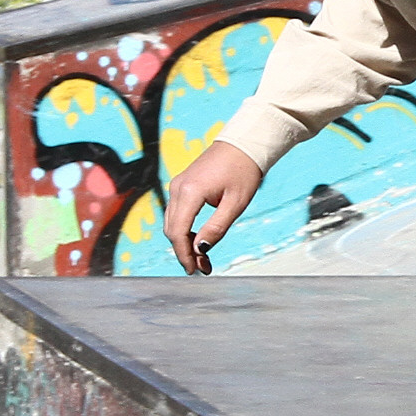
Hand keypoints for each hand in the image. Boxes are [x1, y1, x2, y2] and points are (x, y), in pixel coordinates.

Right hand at [163, 139, 263, 274]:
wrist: (242, 144)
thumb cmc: (244, 171)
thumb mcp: (236, 203)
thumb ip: (216, 228)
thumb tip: (200, 250)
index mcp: (190, 192)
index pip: (178, 232)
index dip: (184, 255)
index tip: (195, 271)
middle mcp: (178, 188)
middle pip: (171, 230)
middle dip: (184, 252)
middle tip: (203, 268)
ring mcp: (177, 185)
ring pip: (172, 223)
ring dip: (184, 242)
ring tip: (203, 259)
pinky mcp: (182, 185)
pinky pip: (177, 213)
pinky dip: (184, 230)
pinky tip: (198, 240)